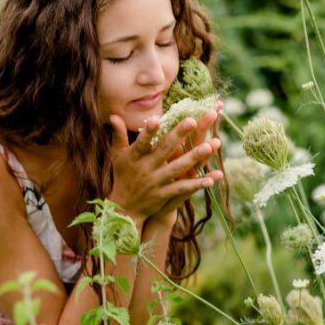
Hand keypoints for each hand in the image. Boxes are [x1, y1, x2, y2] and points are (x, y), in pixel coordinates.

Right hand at [107, 105, 223, 221]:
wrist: (124, 208)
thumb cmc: (123, 176)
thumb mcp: (117, 156)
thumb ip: (118, 136)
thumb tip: (113, 116)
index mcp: (133, 157)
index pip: (141, 142)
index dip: (148, 132)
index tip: (156, 119)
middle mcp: (145, 169)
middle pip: (164, 150)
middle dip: (179, 135)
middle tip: (193, 120)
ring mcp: (156, 182)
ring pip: (177, 168)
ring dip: (194, 157)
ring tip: (209, 146)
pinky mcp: (164, 195)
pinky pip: (182, 188)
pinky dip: (196, 185)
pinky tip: (211, 179)